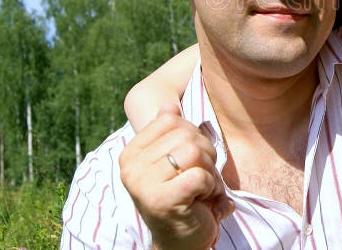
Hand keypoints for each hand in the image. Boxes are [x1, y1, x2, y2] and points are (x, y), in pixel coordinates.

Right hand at [120, 104, 232, 249]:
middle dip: (206, 155)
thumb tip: (168, 105)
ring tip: (202, 188)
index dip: (192, 136)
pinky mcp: (163, 200)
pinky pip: (200, 175)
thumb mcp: (173, 162)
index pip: (172, 121)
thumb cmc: (179, 198)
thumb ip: (170, 135)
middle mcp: (131, 167)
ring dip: (209, 171)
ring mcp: (143, 184)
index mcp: (131, 153)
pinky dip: (211, 187)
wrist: (178, 243)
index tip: (190, 161)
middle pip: (187, 134)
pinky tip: (203, 200)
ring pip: (195, 151)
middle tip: (201, 178)